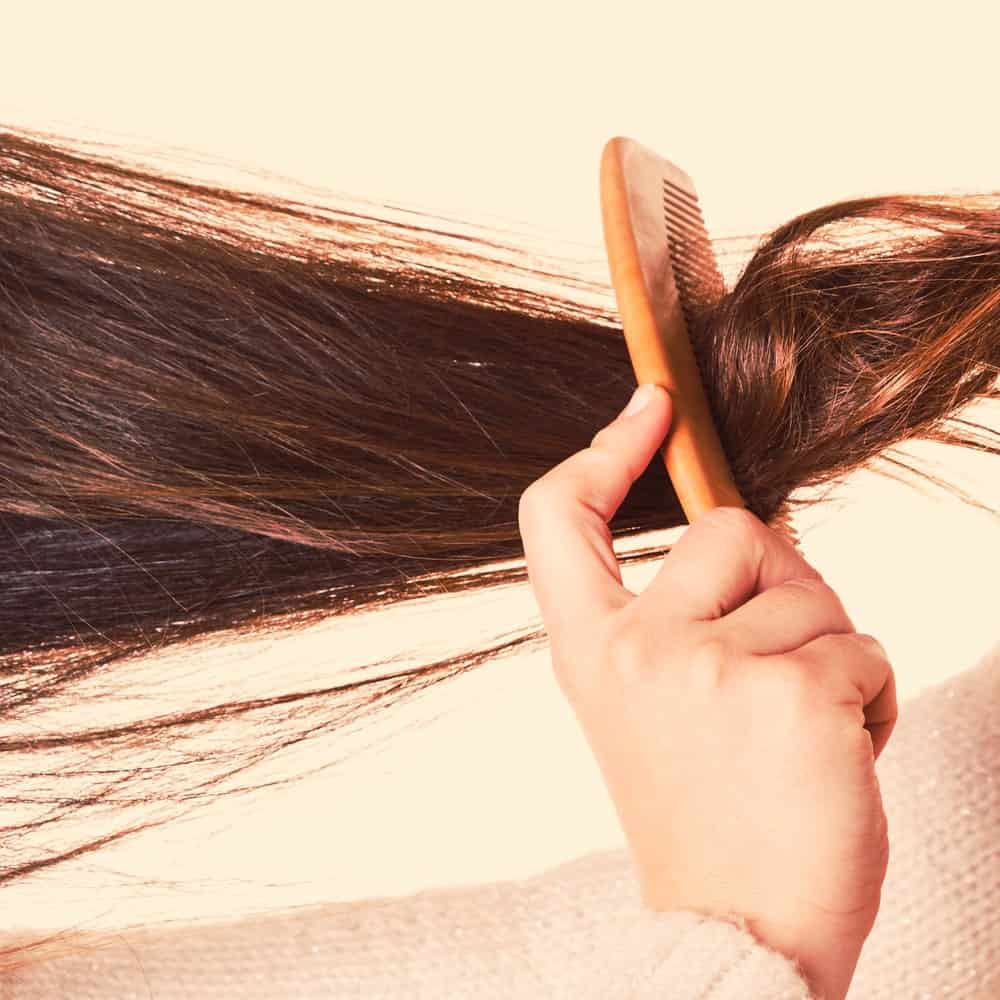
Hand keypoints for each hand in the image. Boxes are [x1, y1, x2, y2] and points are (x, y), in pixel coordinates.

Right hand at [517, 383, 898, 999]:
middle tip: (768, 671)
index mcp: (591, 650)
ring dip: (828, 650)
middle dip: (776, 580)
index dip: (604, 452)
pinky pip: (864, 644)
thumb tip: (750, 530)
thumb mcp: (650, 707)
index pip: (558, 520)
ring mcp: (712, 666)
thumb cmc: (701, 817)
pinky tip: (835, 754)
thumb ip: (676, 615)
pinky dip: (870, 693)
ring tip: (797, 734)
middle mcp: (637, 647)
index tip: (651, 408)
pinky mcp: (796, 692)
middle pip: (730, 527)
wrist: (737, 933)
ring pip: (813, 590)